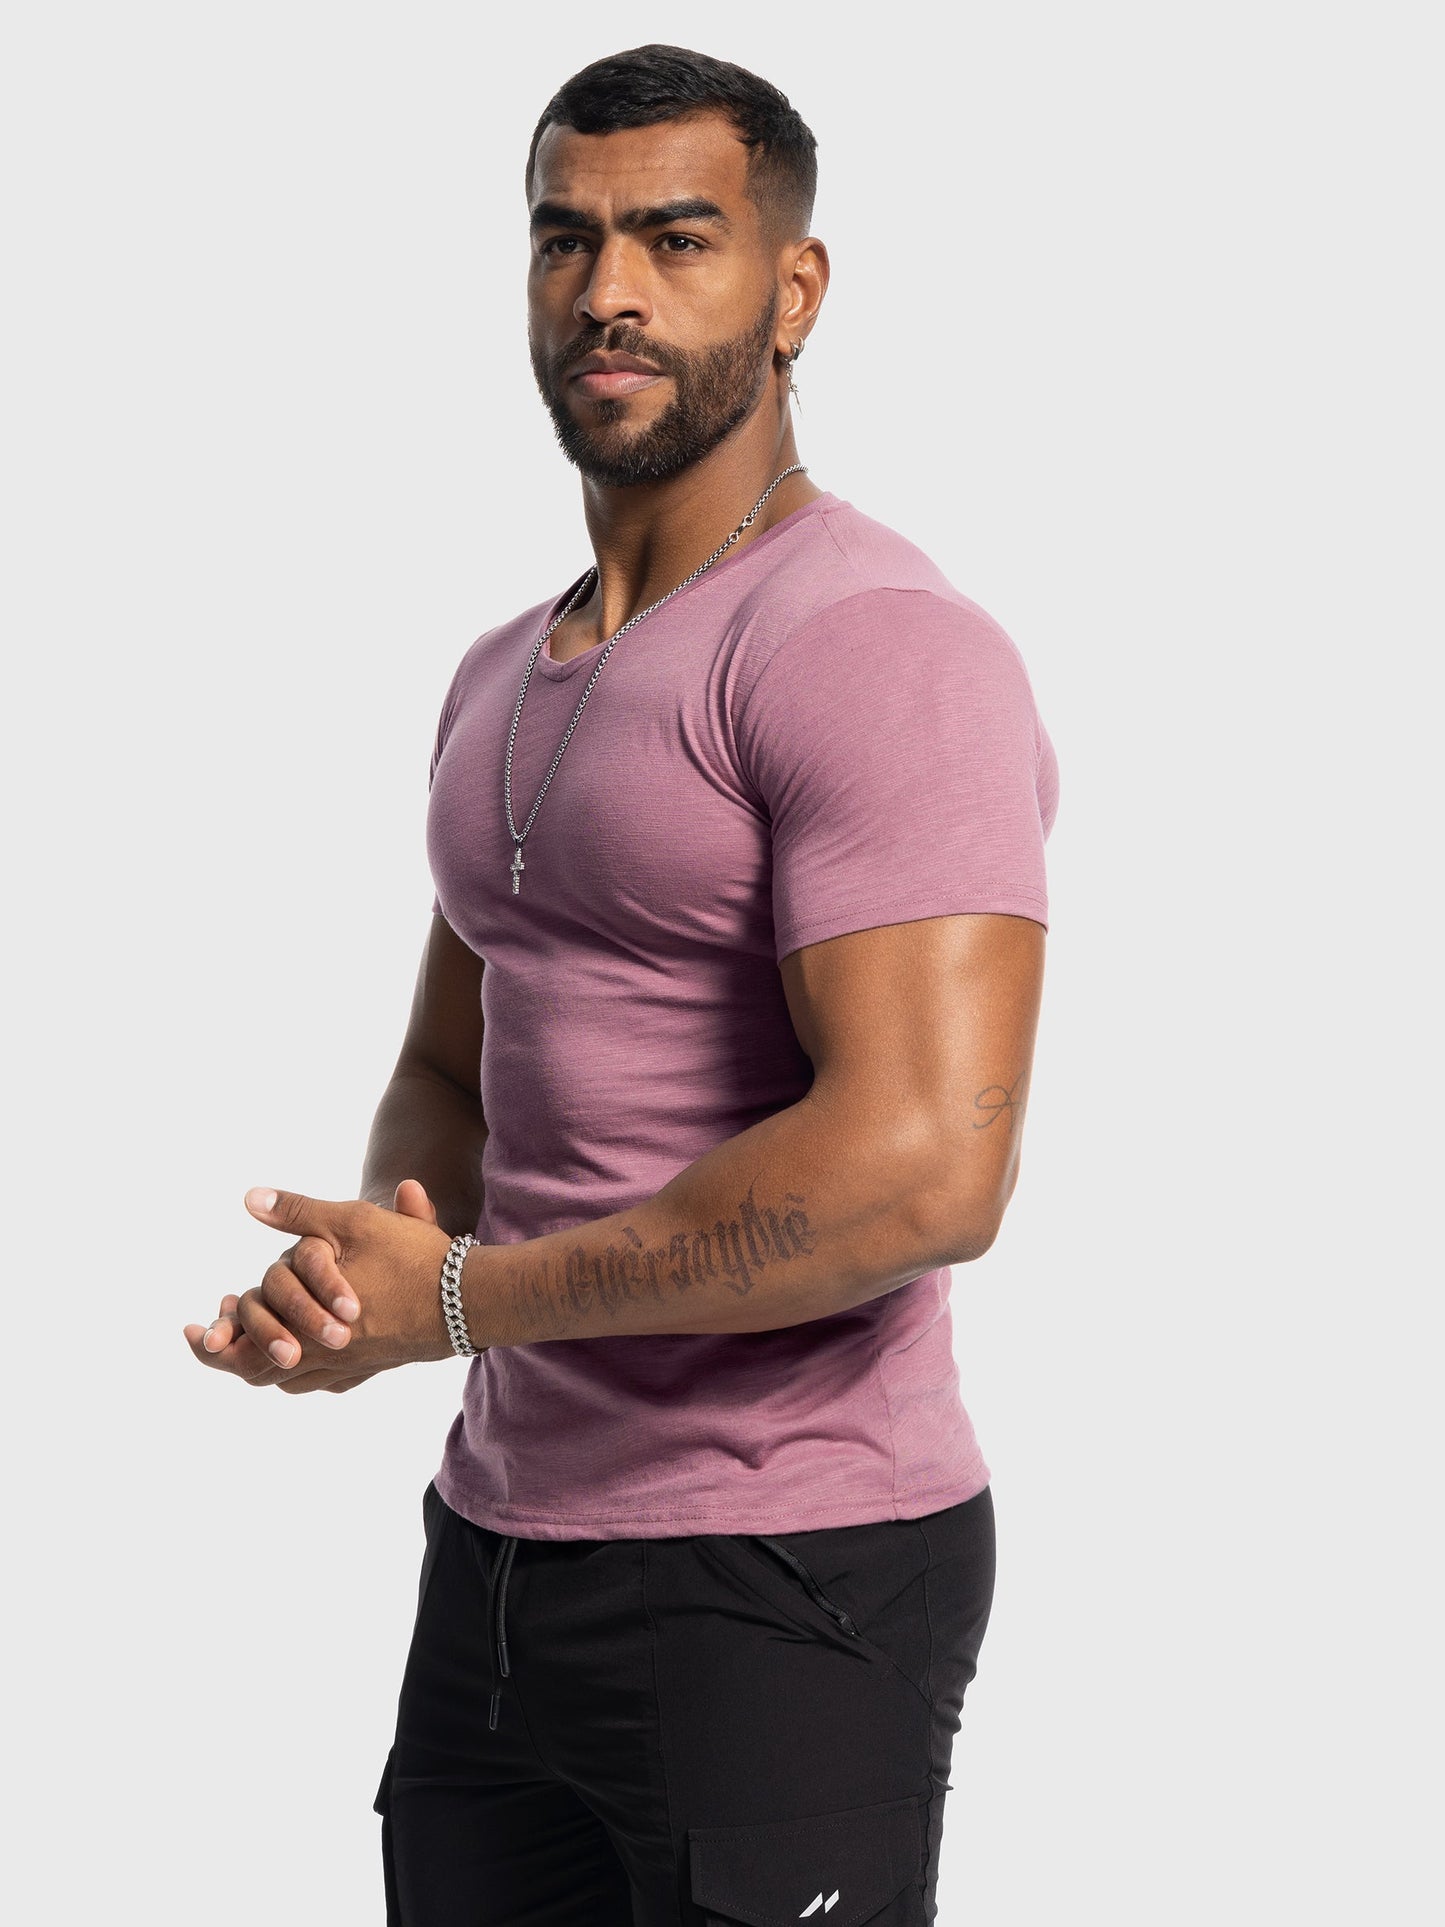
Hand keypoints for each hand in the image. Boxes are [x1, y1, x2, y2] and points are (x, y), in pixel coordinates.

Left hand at [181, 1180, 459, 1393]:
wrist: (468, 1299)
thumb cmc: (410, 1258)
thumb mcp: (350, 1222)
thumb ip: (298, 1211)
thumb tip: (250, 1198)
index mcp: (308, 1327)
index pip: (242, 1350)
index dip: (210, 1344)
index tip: (191, 1329)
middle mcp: (323, 1357)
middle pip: (258, 1373)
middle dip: (228, 1358)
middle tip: (209, 1342)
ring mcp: (348, 1367)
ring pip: (289, 1381)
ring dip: (261, 1365)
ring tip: (246, 1348)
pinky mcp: (371, 1367)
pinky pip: (322, 1383)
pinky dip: (299, 1374)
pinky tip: (299, 1360)